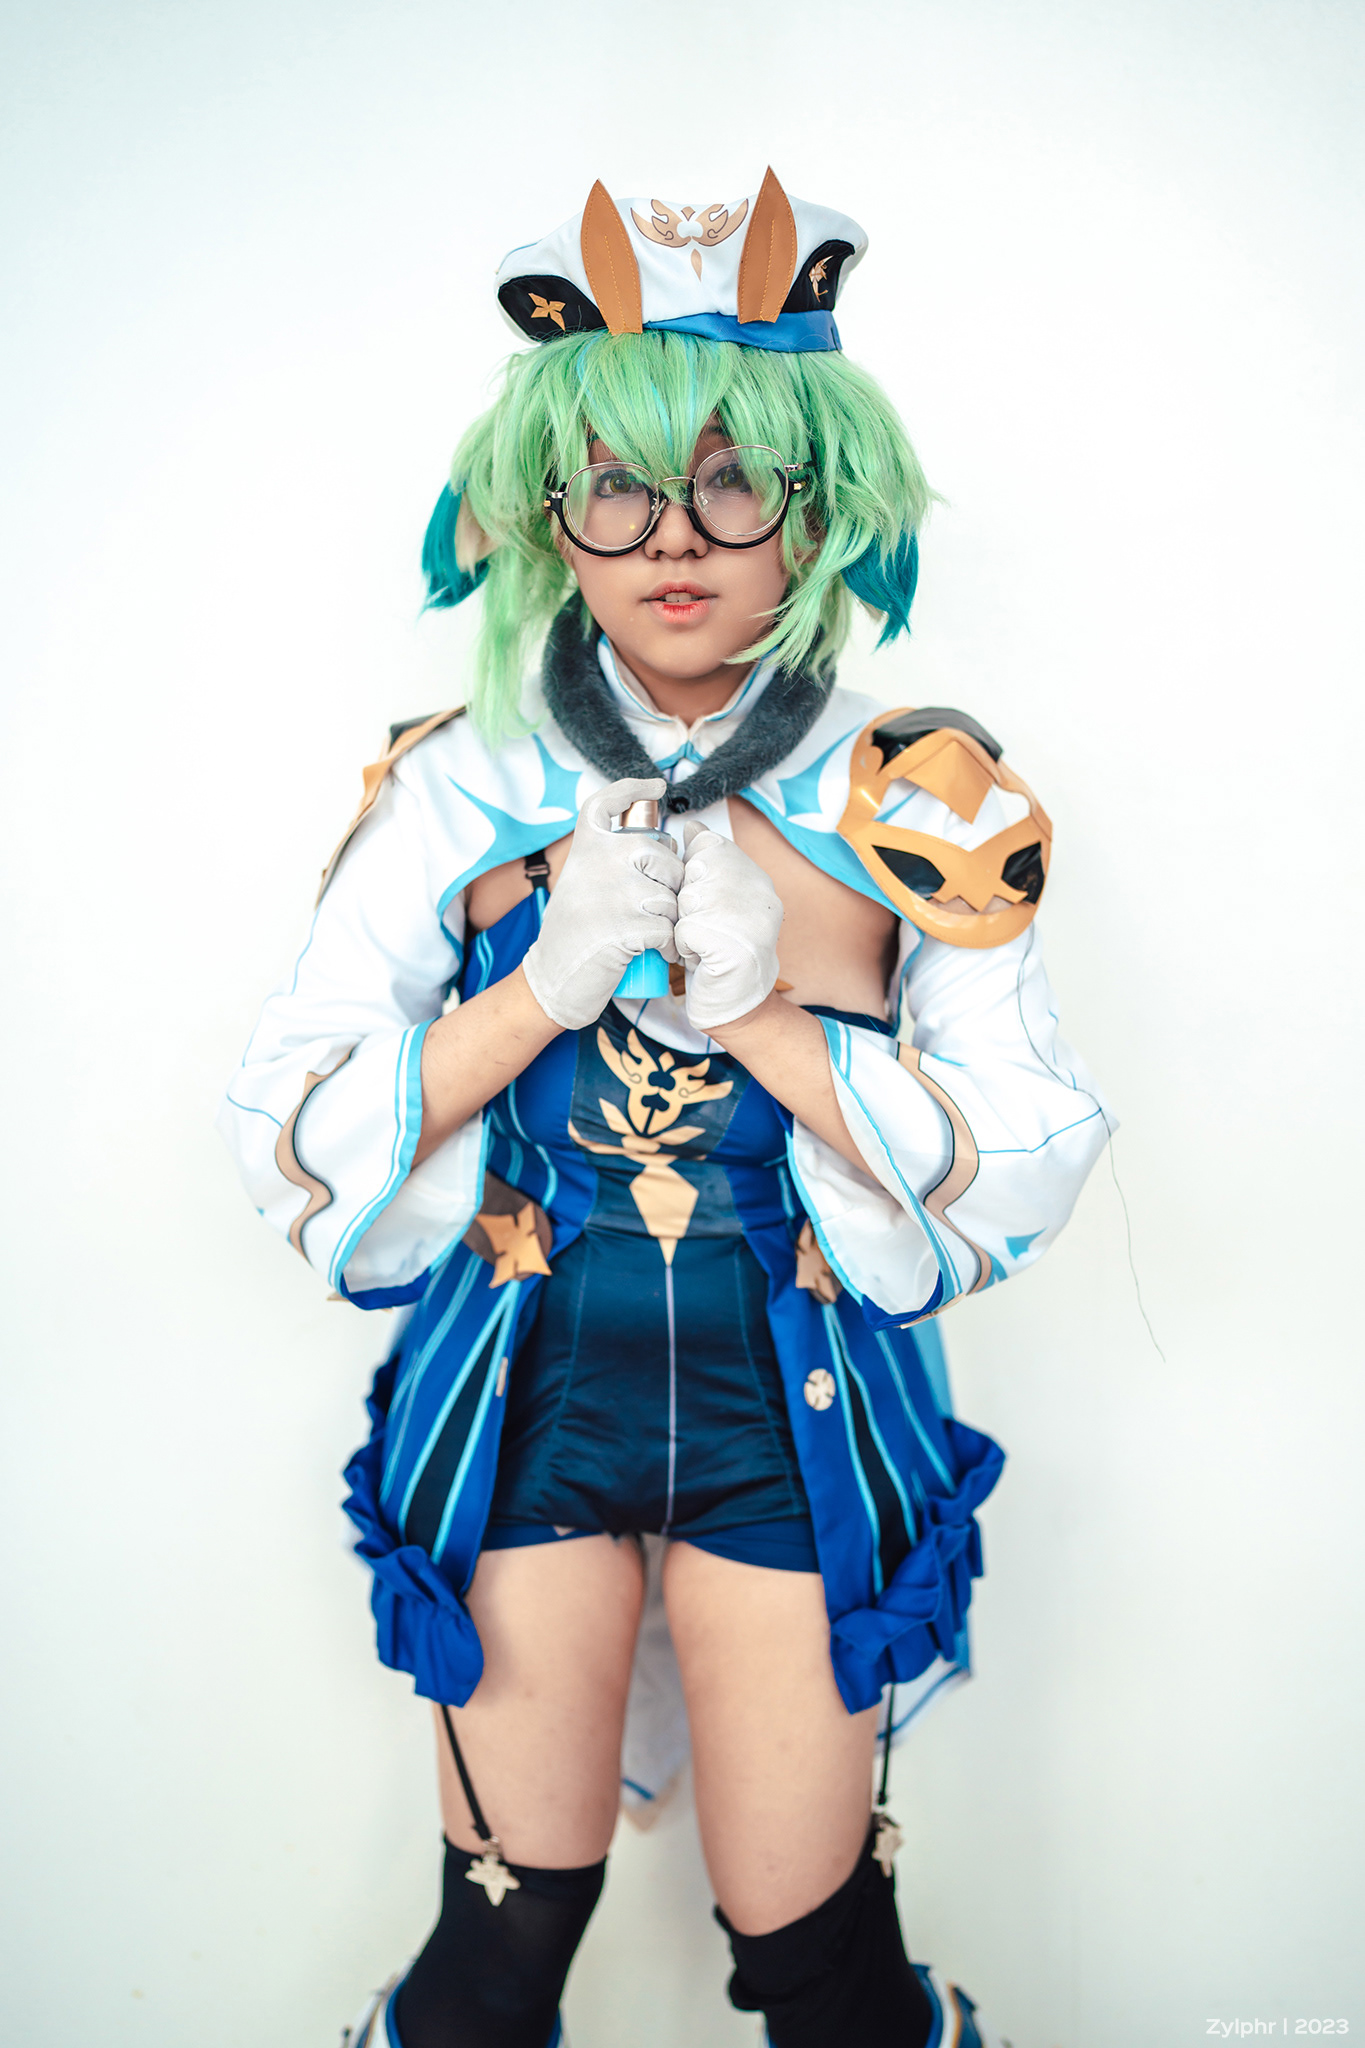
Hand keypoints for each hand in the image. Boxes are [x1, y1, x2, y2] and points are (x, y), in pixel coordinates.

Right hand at [521, 777, 683, 1029]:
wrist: (552, 979)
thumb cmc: (572, 935)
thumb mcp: (581, 884)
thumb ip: (608, 862)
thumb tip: (660, 848)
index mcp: (586, 848)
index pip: (606, 803)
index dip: (632, 788)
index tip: (655, 785)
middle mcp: (600, 861)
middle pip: (664, 859)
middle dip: (672, 887)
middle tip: (651, 912)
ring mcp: (614, 892)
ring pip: (671, 897)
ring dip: (670, 921)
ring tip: (645, 937)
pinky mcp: (628, 926)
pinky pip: (670, 929)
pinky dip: (669, 946)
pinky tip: (653, 952)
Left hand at [674, 822, 782, 1031]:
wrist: (737, 1005)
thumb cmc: (718, 952)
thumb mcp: (714, 901)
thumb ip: (706, 864)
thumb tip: (691, 826)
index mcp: (759, 881)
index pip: (713, 848)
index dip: (695, 874)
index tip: (703, 899)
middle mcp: (763, 896)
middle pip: (696, 872)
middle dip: (686, 902)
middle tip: (702, 927)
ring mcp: (752, 921)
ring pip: (688, 900)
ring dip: (683, 925)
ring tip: (701, 943)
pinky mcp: (734, 948)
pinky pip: (685, 930)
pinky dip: (683, 947)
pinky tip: (699, 958)